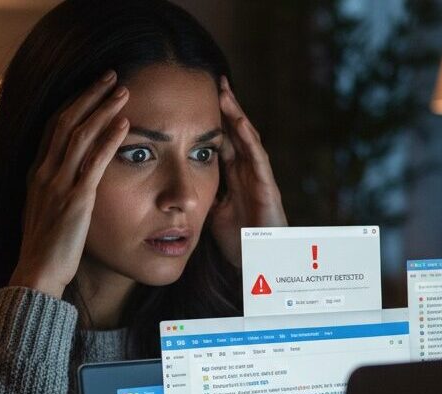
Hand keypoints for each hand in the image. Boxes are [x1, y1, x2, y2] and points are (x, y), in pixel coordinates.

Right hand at [10, 71, 130, 298]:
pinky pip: (94, 163)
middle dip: (90, 95)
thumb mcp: (46, 210)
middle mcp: (44, 172)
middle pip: (67, 121)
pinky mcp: (76, 200)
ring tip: (122, 91)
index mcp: (36, 172)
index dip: (74, 102)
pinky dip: (109, 140)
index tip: (92, 87)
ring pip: (80, 135)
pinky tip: (124, 125)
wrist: (37, 272)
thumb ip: (55, 189)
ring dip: (103, 109)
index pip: (54, 125)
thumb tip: (69, 180)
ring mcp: (59, 184)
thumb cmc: (46, 248)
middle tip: (111, 76)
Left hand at [209, 76, 286, 266]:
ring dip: (236, 114)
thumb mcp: (211, 213)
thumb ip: (200, 194)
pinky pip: (258, 158)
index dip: (208, 120)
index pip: (219, 141)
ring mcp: (258, 177)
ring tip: (225, 91)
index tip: (192, 99)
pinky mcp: (267, 187)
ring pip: (247, 138)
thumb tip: (174, 182)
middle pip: (234, 132)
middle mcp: (246, 172)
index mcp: (233, 176)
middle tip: (211, 81)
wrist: (258, 263)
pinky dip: (249, 138)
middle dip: (224, 108)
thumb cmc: (239, 241)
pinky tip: (240, 122)